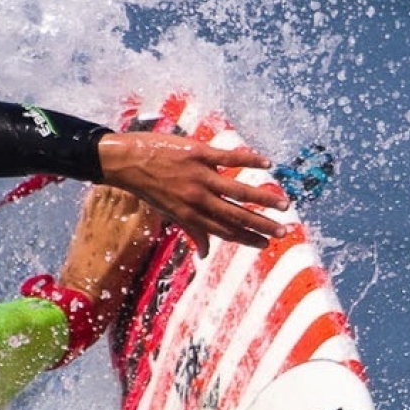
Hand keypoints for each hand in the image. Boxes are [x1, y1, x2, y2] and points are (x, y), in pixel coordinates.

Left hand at [96, 130, 289, 254]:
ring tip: (284, 204)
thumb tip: (204, 255)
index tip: (267, 243)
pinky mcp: (198, 154)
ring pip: (238, 190)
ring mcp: (199, 176)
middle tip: (285, 231)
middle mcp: (197, 200)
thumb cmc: (149, 188)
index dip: (248, 238)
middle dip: (263, 225)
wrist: (125, 161)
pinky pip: (228, 158)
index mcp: (191, 216)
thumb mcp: (169, 214)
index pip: (226, 231)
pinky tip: (267, 165)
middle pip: (237, 215)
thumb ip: (191, 232)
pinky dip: (249, 160)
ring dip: (264, 198)